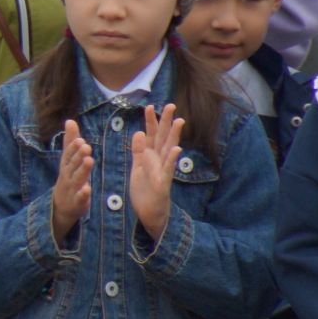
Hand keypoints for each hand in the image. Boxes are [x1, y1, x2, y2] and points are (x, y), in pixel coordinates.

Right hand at [51, 119, 93, 242]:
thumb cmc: (67, 178)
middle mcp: (67, 175)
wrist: (60, 206)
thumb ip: (70, 141)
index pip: (68, 154)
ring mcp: (71, 189)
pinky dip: (83, 194)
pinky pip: (80, 198)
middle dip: (78, 155)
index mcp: (66, 165)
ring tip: (89, 160)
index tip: (80, 140)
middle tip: (86, 146)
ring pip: (77, 178)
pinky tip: (88, 189)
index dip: (73, 148)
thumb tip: (70, 121)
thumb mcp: (67, 160)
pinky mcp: (77, 202)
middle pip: (72, 164)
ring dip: (82, 169)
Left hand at [129, 103, 185, 241]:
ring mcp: (163, 171)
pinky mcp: (164, 183)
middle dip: (166, 122)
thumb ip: (138, 150)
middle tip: (171, 105)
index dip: (151, 121)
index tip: (149, 106)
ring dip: (174, 136)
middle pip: (163, 138)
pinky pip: (168, 169)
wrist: (149, 213)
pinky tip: (176, 149)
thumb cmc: (144, 190)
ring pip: (169, 150)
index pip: (151, 135)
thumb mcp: (138, 167)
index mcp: (150, 156)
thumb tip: (139, 132)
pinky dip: (172, 159)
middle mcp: (159, 161)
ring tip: (179, 121)